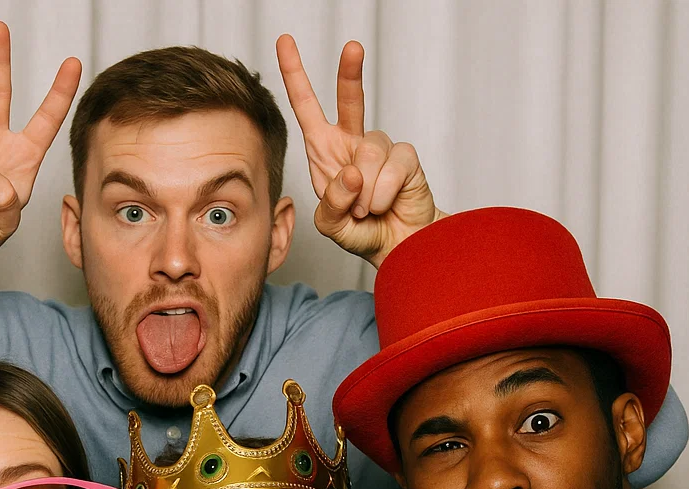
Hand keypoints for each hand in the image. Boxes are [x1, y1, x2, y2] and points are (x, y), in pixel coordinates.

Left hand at [276, 34, 442, 267]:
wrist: (396, 246)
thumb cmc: (360, 232)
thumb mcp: (331, 225)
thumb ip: (331, 204)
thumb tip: (352, 173)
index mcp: (325, 153)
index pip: (307, 108)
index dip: (295, 76)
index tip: (284, 42)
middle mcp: (351, 143)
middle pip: (350, 98)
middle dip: (350, 73)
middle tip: (352, 47)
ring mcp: (379, 148)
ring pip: (368, 151)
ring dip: (365, 191)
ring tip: (366, 209)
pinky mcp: (404, 157)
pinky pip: (391, 168)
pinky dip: (383, 194)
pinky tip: (384, 204)